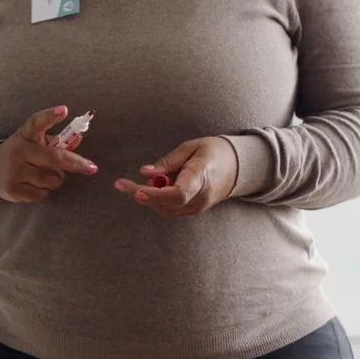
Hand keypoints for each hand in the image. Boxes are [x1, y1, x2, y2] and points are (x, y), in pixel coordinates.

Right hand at [0, 105, 98, 202]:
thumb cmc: (21, 153)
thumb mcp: (35, 141)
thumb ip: (57, 141)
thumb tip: (78, 139)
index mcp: (25, 135)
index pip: (37, 122)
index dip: (50, 116)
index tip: (64, 110)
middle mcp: (19, 151)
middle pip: (55, 158)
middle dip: (76, 163)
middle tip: (91, 167)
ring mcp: (14, 171)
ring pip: (52, 179)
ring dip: (55, 178)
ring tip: (45, 175)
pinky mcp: (13, 190)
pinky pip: (42, 193)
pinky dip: (44, 191)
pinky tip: (33, 185)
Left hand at [116, 136, 237, 218]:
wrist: (237, 167)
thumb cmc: (213, 152)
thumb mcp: (191, 147)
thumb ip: (167, 161)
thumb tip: (144, 171)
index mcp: (201, 177)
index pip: (178, 193)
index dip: (156, 195)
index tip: (137, 191)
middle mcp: (200, 197)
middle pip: (165, 204)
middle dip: (140, 195)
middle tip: (122, 183)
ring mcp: (197, 207)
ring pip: (164, 209)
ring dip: (147, 198)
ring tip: (140, 181)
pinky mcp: (193, 211)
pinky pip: (169, 210)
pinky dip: (156, 200)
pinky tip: (153, 187)